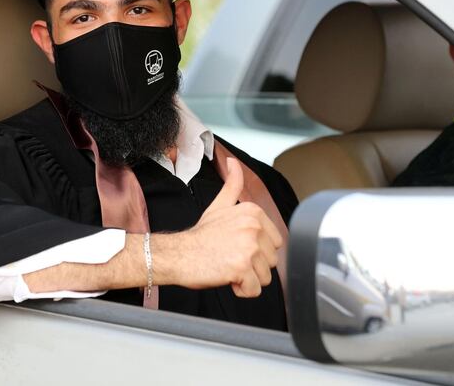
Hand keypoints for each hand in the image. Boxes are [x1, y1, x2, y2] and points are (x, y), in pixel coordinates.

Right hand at [164, 158, 283, 296]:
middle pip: (271, 260)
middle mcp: (253, 227)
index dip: (256, 250)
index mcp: (253, 212)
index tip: (236, 246)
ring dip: (247, 278)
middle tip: (230, 257)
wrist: (178, 254)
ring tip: (228, 266)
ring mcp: (248, 246)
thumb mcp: (219, 206)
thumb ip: (232, 184)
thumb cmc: (200, 236)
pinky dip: (241, 290)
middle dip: (253, 265)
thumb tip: (234, 163)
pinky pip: (254, 290)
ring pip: (265, 277)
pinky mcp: (242, 267)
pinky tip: (227, 277)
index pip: (274, 243)